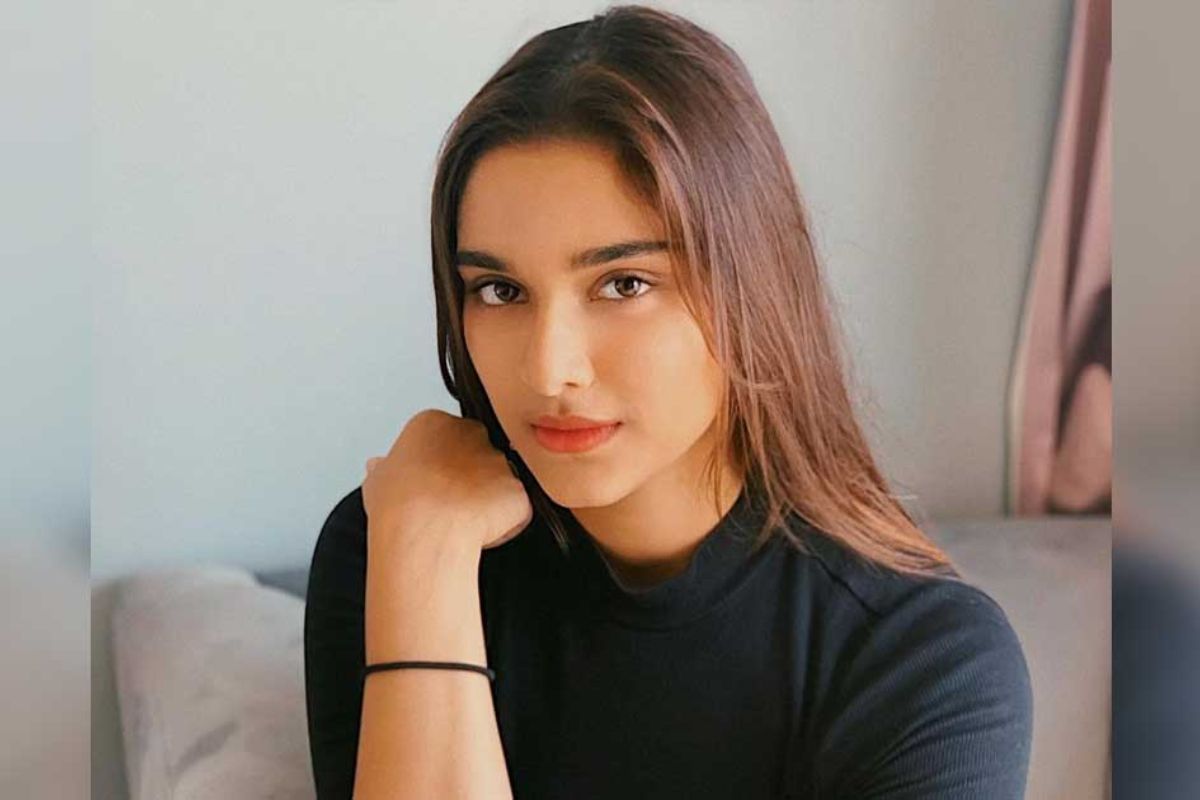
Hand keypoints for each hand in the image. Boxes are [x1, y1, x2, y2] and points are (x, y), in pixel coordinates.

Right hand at [363, 409, 532, 550]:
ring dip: (487, 501)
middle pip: (477, 454)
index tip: (428, 486)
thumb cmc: (399, 504)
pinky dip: (505, 523)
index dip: (437, 468)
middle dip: (468, 478)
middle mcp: (471, 433)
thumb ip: (385, 468)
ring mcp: (499, 460)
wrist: (426, 527)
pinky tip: (481, 532)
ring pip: (499, 482)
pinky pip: (516, 509)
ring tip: (462, 522)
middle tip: (448, 504)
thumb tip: (380, 468)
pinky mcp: (518, 489)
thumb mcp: (377, 480)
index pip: (445, 440)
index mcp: (435, 423)